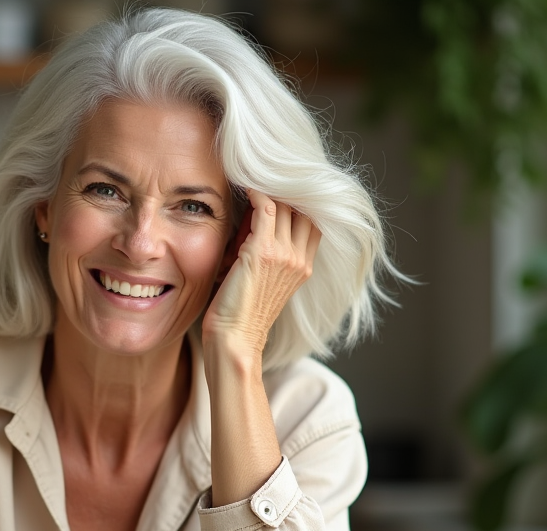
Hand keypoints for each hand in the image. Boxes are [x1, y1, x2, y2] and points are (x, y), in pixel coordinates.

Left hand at [203, 188, 321, 354]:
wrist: (235, 340)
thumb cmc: (239, 313)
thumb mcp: (260, 278)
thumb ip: (263, 250)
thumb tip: (252, 217)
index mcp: (304, 267)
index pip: (312, 221)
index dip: (299, 202)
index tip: (281, 188)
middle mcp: (300, 259)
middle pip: (300, 208)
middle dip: (285, 190)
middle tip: (265, 173)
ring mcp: (284, 255)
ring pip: (283, 204)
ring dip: (268, 187)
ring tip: (252, 174)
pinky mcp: (262, 252)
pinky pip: (265, 207)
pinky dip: (256, 192)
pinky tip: (245, 185)